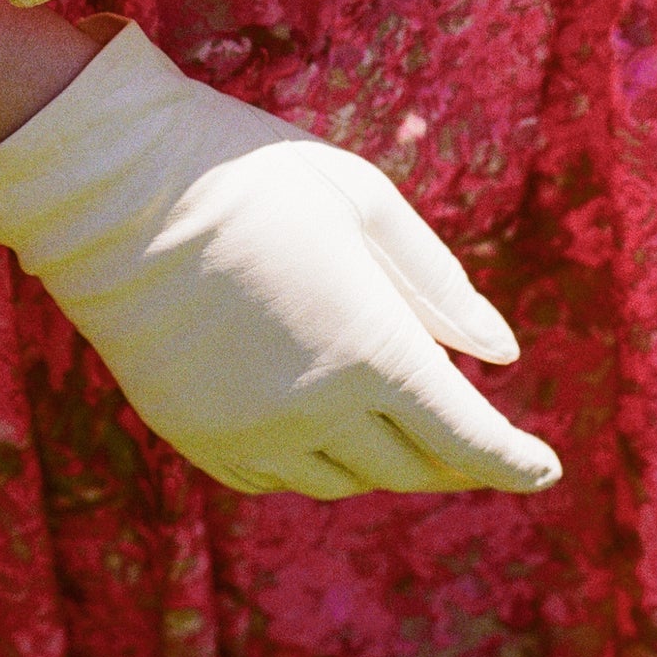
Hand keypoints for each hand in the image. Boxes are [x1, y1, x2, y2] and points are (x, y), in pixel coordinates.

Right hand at [0, 19, 560, 497]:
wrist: (113, 187)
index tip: (543, 467)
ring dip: (383, 459)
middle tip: (472, 435)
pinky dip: (312, 460)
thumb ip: (438, 283)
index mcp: (370, 351)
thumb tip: (503, 353)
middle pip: (409, 466)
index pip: (465, 437)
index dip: (514, 460)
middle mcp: (313, 411)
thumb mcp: (362, 202)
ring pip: (343, 481)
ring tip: (394, 420)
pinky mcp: (193, 433)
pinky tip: (313, 420)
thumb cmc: (249, 174)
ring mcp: (247, 430)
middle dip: (454, 456)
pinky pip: (274, 477)